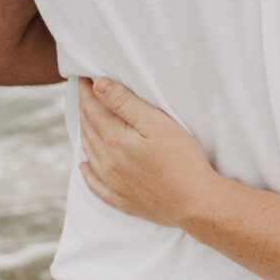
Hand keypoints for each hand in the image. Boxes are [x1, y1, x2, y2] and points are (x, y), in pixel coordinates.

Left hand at [77, 75, 218, 224]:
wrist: (195, 203)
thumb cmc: (182, 159)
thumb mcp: (156, 123)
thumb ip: (125, 103)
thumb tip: (97, 85)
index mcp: (114, 139)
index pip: (92, 108)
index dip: (87, 91)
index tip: (84, 77)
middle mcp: (107, 162)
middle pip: (88, 129)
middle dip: (85, 108)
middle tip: (86, 93)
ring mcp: (113, 183)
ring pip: (90, 153)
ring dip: (85, 134)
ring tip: (86, 120)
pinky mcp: (122, 200)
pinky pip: (94, 185)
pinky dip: (87, 173)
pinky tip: (85, 166)